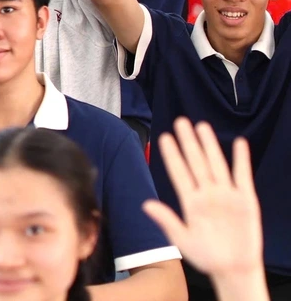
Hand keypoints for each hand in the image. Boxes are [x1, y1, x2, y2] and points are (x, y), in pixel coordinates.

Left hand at [143, 119, 263, 278]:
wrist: (233, 270)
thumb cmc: (206, 257)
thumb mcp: (182, 239)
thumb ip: (166, 220)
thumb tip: (145, 204)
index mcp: (190, 202)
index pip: (179, 172)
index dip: (172, 155)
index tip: (164, 138)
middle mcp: (207, 194)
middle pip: (197, 162)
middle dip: (189, 142)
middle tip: (180, 121)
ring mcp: (227, 195)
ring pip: (217, 164)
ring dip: (210, 145)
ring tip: (202, 126)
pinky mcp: (246, 201)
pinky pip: (243, 176)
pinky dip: (242, 160)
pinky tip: (239, 144)